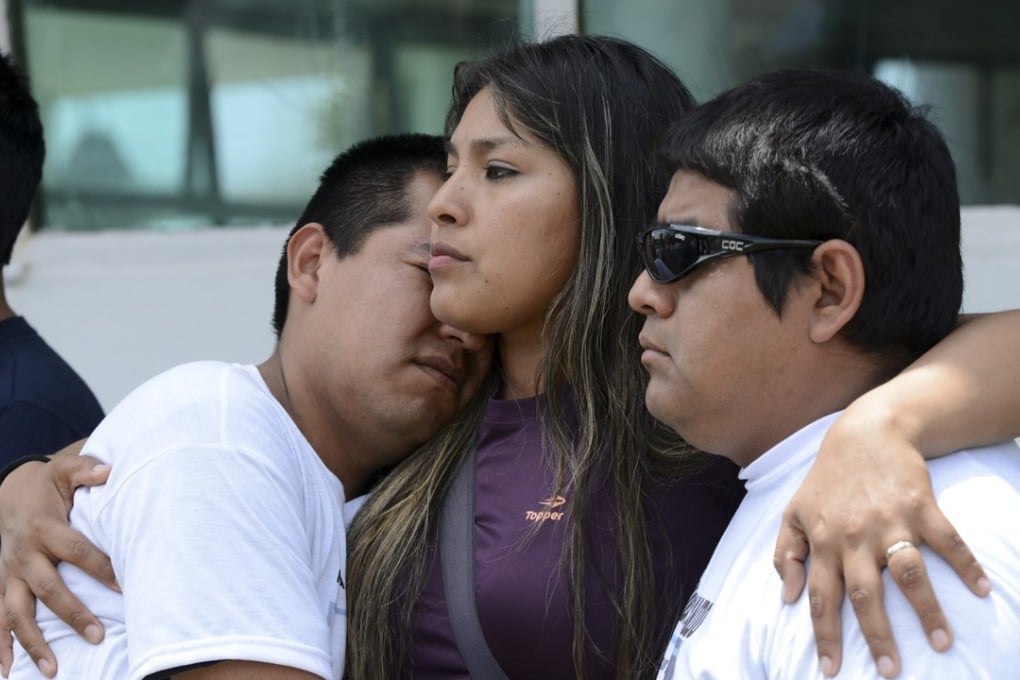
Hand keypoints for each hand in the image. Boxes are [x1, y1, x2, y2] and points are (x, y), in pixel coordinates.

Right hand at [0, 441, 115, 676]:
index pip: (76, 551)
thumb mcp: (64, 473)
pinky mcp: (2, 586)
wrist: (9, 493)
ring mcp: (9, 574)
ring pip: (17, 613)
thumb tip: (110, 470)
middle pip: (48, 589)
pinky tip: (8, 671)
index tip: (125, 586)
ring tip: (53, 670)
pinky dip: (0, 646)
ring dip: (33, 643)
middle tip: (98, 635)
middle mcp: (24, 555)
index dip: (100, 568)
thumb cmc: (48, 486)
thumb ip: (86, 470)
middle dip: (72, 614)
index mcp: (44, 528)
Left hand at [773, 408, 988, 677]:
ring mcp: (890, 521)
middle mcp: (855, 536)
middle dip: (878, 637)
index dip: (824, 634)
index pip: (821, 597)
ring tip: (943, 644)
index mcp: (823, 541)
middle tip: (890, 672)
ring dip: (927, 611)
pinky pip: (947, 541)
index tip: (830, 670)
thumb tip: (787, 596)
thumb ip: (786, 553)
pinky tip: (982, 590)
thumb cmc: (827, 479)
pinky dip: (966, 566)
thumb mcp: (794, 511)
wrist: (865, 433)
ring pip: (909, 574)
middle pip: (866, 595)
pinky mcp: (922, 506)